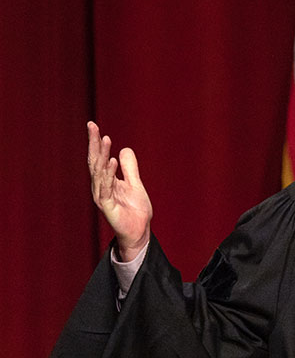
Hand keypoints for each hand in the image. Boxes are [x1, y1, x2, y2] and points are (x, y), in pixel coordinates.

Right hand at [87, 121, 152, 260]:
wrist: (139, 232)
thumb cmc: (135, 210)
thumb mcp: (135, 184)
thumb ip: (129, 168)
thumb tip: (124, 149)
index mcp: (106, 180)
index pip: (98, 158)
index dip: (96, 142)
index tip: (93, 125)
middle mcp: (100, 187)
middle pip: (94, 161)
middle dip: (93, 143)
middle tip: (92, 126)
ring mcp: (102, 196)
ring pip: (99, 172)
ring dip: (102, 155)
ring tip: (106, 139)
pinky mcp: (107, 206)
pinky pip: (106, 188)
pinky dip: (108, 174)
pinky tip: (111, 162)